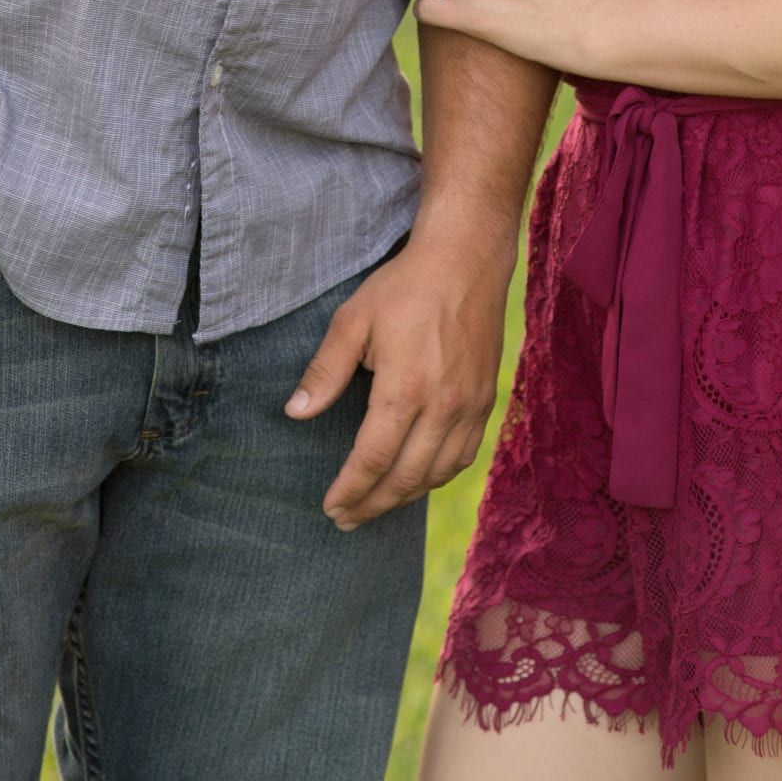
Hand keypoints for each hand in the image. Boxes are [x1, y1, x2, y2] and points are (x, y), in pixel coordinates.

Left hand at [284, 218, 514, 527]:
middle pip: (406, 477)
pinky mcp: (486, 399)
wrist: (466, 260)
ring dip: (405, 497)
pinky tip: (419, 479)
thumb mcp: (353, 321)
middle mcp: (443, 406)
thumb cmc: (404, 287)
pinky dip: (439, 476)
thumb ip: (325, 372)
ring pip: (438, 473)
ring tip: (377, 504)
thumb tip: (295, 413)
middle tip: (346, 519)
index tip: (331, 507)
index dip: (351, 489)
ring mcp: (470, 405)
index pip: (373, 459)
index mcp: (406, 388)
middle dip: (372, 504)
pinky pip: (465, 456)